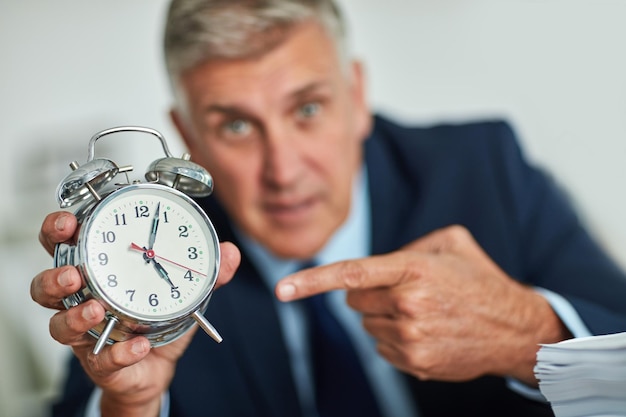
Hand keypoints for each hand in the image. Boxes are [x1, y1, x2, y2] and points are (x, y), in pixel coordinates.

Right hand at [33, 211, 240, 416]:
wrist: (158, 366)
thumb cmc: (159, 317)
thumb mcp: (184, 288)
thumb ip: (207, 271)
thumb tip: (231, 252)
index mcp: (99, 270)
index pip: (65, 243)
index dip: (58, 229)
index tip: (70, 221)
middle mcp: (83, 299)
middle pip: (46, 282)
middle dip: (53, 273)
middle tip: (72, 272)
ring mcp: (86, 333)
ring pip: (58, 323)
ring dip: (74, 314)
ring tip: (95, 309)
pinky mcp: (100, 362)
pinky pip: (102, 359)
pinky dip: (120, 353)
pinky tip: (137, 346)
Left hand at [276, 225, 568, 385]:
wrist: (514, 329)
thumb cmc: (480, 281)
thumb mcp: (452, 243)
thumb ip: (410, 243)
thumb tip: (378, 265)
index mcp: (413, 269)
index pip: (352, 273)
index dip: (313, 281)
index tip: (282, 290)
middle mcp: (408, 303)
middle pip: (354, 301)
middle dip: (370, 295)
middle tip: (405, 292)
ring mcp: (411, 337)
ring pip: (368, 326)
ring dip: (384, 318)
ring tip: (423, 314)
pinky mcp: (415, 362)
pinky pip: (381, 348)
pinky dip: (395, 339)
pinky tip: (426, 333)